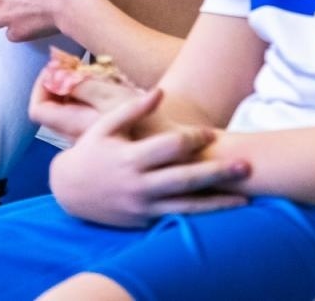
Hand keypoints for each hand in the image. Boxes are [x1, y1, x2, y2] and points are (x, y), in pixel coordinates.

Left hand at [28, 51, 143, 141]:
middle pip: (53, 109)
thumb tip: (54, 78)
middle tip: (78, 67)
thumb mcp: (113, 98)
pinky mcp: (107, 140)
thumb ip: (81, 87)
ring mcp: (92, 142)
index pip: (37, 110)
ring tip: (97, 75)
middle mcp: (78, 139)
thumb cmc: (147, 121)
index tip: (56, 68)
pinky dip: (91, 99)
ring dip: (77, 89)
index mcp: (74, 129)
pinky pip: (87, 116)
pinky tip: (111, 89)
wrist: (179, 145)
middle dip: (61, 83)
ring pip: (70, 111)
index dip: (40, 86)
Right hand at [49, 88, 250, 227]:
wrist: (68, 191)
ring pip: (186, 206)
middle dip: (217, 173)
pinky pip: (176, 219)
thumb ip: (134, 110)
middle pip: (185, 178)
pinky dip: (200, 217)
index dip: (192, 138)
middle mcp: (139, 185)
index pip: (170, 147)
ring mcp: (142, 207)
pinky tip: (223, 213)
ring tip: (245, 198)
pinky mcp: (144, 222)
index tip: (210, 132)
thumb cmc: (90, 152)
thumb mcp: (105, 126)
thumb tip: (160, 93)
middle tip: (246, 167)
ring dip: (218, 203)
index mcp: (130, 158)